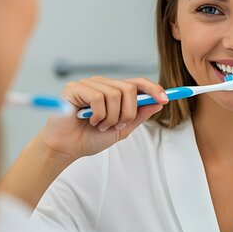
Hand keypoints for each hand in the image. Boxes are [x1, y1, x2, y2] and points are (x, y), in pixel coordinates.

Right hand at [38, 76, 168, 163]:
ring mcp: (88, 84)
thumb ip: (138, 116)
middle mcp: (102, 84)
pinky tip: (89, 120)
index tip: (166, 99)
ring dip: (111, 117)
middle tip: (115, 126)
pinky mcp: (74, 88)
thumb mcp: (121, 129)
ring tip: (100, 125)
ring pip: (115, 94)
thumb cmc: (89, 138)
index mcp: (113, 91)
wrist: (66, 149)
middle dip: (127, 112)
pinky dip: (98, 114)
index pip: (137, 83)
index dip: (153, 88)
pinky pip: (98, 97)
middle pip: (129, 89)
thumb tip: (158, 103)